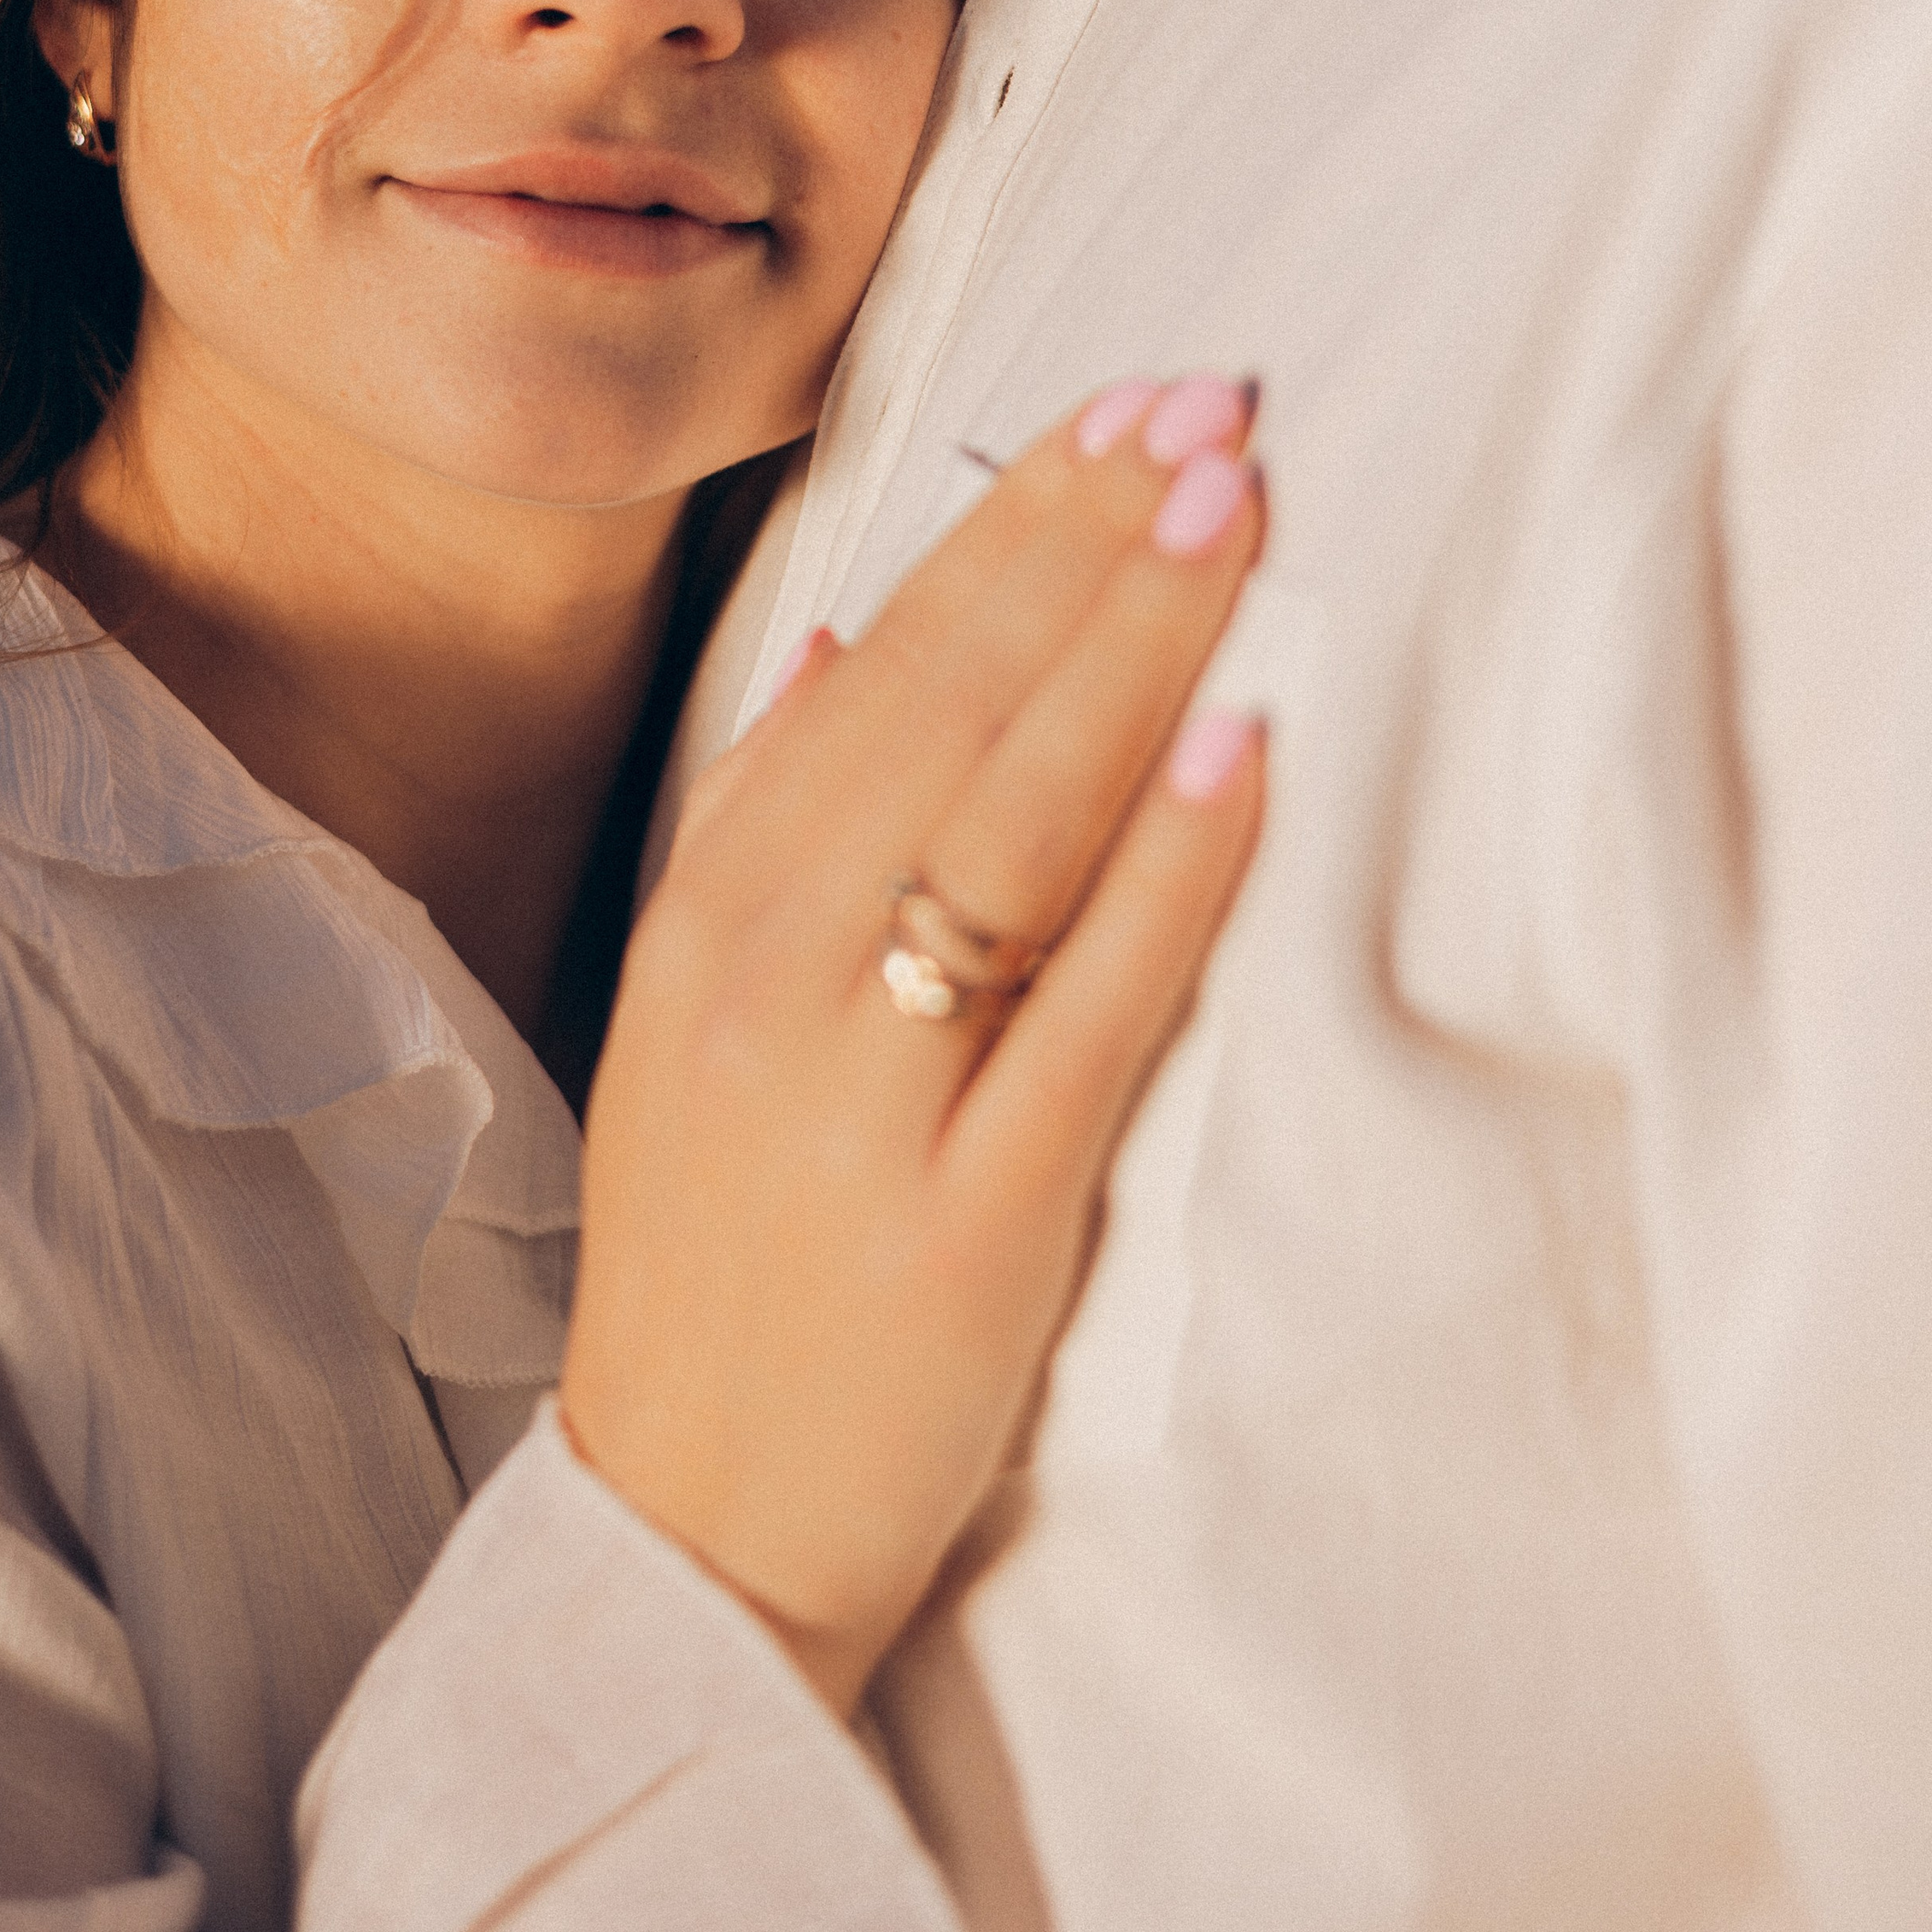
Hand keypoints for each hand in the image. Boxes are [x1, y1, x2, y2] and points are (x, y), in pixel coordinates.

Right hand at [561, 376, 1265, 1715]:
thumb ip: (757, 820)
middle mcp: (772, 977)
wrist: (689, 1528)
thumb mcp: (688, 1016)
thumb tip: (840, 636)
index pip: (881, 667)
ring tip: (1231, 510)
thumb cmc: (720, 1254)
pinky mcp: (971, 1218)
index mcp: (713, 914)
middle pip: (951, 711)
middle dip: (1086, 540)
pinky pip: (1086, 1011)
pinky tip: (1242, 749)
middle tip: (1206, 403)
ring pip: (1015, 825)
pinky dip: (1168, 869)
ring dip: (1133, 650)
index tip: (1118, 410)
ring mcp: (866, 1095)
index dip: (1009, 526)